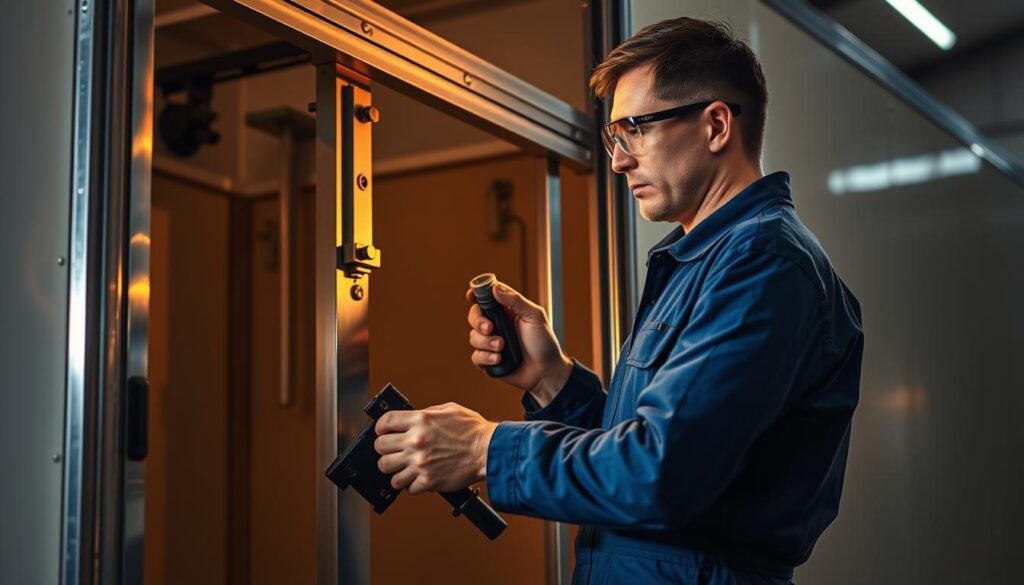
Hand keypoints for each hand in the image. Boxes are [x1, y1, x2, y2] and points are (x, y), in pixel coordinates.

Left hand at [374, 403, 497, 494]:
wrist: (489, 451)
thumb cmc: (473, 431)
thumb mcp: (449, 409)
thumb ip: (426, 413)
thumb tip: (410, 419)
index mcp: (420, 420)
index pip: (385, 422)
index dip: (381, 428)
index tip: (383, 432)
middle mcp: (416, 441)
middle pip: (380, 448)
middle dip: (385, 449)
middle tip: (392, 451)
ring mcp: (420, 463)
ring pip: (387, 470)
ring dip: (394, 469)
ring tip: (403, 468)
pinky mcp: (427, 481)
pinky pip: (406, 487)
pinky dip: (410, 485)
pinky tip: (418, 478)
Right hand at [465, 281, 572, 406]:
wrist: (546, 372)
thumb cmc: (544, 343)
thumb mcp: (535, 316)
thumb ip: (516, 300)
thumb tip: (495, 288)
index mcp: (506, 312)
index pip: (486, 299)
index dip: (476, 294)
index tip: (471, 295)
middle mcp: (497, 326)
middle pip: (474, 316)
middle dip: (478, 321)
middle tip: (489, 328)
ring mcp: (491, 343)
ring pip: (473, 337)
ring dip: (486, 342)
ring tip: (502, 347)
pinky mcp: (488, 361)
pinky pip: (476, 357)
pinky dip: (486, 357)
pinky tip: (499, 359)